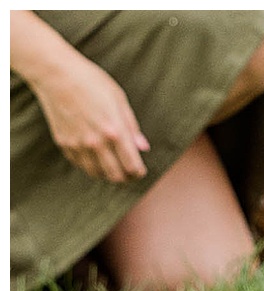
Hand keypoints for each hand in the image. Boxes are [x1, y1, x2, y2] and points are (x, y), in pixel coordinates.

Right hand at [30, 52, 149, 182]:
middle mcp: (96, 142)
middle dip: (126, 177)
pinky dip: (90, 165)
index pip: (132, 166)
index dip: (139, 172)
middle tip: (129, 173)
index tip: (140, 170)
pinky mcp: (63, 142)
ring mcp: (77, 144)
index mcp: (114, 131)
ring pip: (96, 173)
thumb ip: (132, 127)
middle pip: (115, 176)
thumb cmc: (91, 82)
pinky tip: (95, 158)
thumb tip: (143, 148)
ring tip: (113, 167)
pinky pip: (80, 164)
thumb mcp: (119, 100)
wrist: (55, 74)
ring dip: (107, 174)